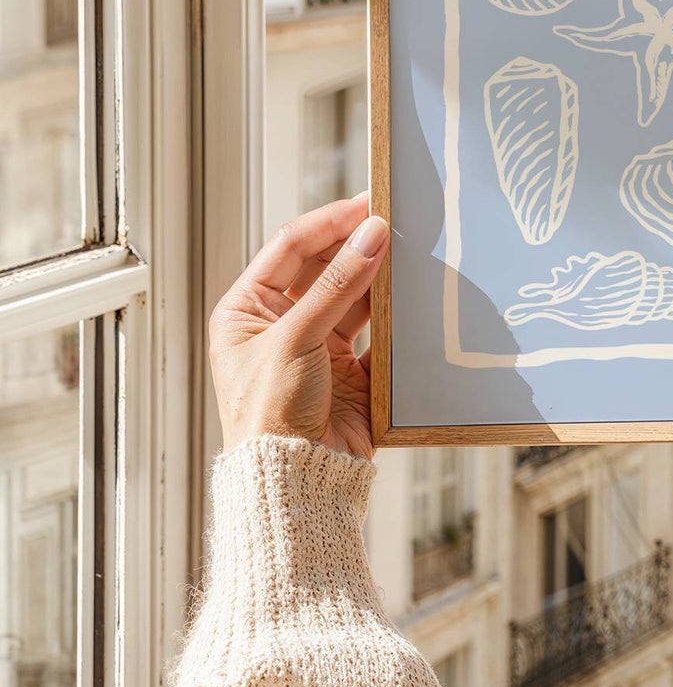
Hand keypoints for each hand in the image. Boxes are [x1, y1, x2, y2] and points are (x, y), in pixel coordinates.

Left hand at [208, 193, 388, 458]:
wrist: (297, 484)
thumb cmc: (269, 418)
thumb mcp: (295, 339)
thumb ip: (338, 284)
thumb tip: (371, 233)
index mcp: (246, 310)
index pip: (291, 246)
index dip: (330, 221)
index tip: (368, 202)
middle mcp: (280, 323)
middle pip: (325, 265)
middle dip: (357, 244)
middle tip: (394, 222)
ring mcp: (316, 345)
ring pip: (353, 293)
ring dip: (377, 275)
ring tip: (408, 253)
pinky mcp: (350, 368)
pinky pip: (375, 328)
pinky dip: (393, 313)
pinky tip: (410, 296)